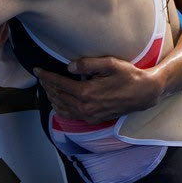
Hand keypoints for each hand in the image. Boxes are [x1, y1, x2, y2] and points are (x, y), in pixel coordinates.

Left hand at [35, 55, 163, 123]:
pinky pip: (70, 115)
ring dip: (51, 97)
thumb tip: (69, 66)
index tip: (36, 70)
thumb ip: (88, 64)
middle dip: (46, 85)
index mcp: (87, 92)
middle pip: (58, 96)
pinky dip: (60, 108)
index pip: (59, 84)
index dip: (46, 76)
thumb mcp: (110, 64)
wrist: (145, 93)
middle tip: (41, 76)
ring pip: (62, 107)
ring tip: (46, 86)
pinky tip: (58, 101)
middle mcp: (86, 106)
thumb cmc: (129, 75)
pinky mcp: (94, 119)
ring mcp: (89, 115)